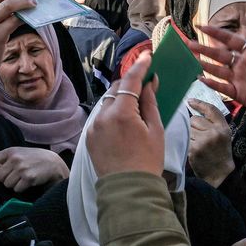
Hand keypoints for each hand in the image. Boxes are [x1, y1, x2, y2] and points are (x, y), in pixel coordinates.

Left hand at [0, 147, 68, 192]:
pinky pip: (16, 189)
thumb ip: (2, 160)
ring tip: (22, 178)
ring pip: (7, 184)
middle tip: (15, 175)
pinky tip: (28, 182)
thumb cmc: (33, 158)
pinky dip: (21, 188)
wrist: (53, 162)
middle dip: (5, 179)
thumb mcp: (18, 153)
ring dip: (13, 184)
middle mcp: (15, 159)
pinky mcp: (28, 178)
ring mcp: (22, 169)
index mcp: (10, 151)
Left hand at [86, 54, 163, 176]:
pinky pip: (101, 117)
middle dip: (130, 83)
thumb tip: (150, 82)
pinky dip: (112, 113)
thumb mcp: (155, 130)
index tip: (147, 56)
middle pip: (116, 89)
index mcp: (122, 114)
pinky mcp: (89, 137)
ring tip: (136, 105)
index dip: (140, 66)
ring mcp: (94, 127)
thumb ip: (150, 103)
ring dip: (120, 99)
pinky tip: (124, 121)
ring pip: (108, 103)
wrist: (128, 190)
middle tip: (145, 82)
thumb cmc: (147, 161)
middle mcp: (103, 116)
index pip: (130, 81)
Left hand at [186, 99, 233, 187]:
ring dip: (188, 134)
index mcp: (223, 128)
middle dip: (193, 125)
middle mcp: (214, 133)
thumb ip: (213, 122)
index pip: (210, 109)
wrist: (219, 173)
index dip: (199, 104)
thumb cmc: (220, 152)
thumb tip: (193, 106)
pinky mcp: (194, 149)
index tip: (190, 101)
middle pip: (194, 119)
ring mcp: (204, 141)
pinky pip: (184, 139)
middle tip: (198, 135)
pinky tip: (192, 149)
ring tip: (196, 143)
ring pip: (187, 128)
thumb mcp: (223, 135)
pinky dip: (185, 142)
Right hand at [187, 15, 245, 115]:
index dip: (216, 33)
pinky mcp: (238, 93)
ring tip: (191, 59)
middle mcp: (241, 64)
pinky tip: (202, 78)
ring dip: (205, 64)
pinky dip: (212, 84)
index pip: (230, 40)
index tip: (202, 26)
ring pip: (217, 70)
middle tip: (187, 43)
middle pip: (219, 54)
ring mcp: (238, 79)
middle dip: (203, 49)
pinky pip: (222, 88)